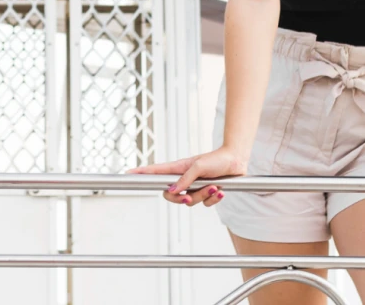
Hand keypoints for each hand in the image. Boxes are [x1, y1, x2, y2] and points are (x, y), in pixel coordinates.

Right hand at [127, 146, 246, 207]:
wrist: (236, 161)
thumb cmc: (217, 159)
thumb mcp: (199, 166)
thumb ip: (185, 179)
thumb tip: (173, 191)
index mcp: (179, 168)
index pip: (155, 172)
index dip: (141, 173)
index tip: (128, 174)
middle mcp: (184, 178)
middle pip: (172, 195)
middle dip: (181, 199)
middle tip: (188, 198)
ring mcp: (195, 186)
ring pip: (191, 201)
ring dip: (204, 196)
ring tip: (214, 186)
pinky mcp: (206, 192)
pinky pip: (205, 204)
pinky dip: (213, 199)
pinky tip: (220, 190)